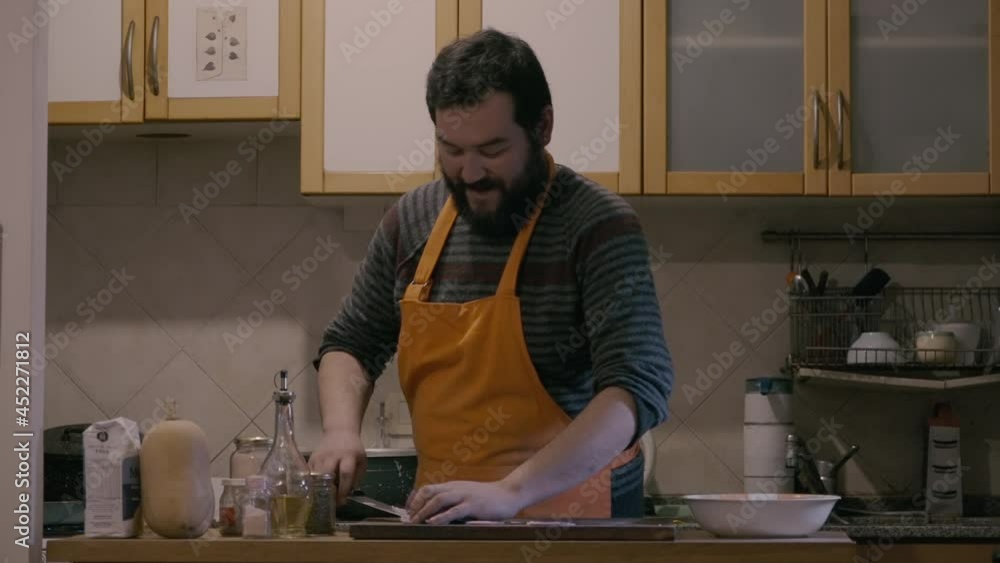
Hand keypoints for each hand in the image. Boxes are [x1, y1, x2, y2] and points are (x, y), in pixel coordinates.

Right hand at [307, 429, 365, 505]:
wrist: (340, 431)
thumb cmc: (353, 449)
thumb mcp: (361, 461)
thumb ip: (357, 477)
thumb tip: (347, 495)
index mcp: (349, 455)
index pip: (346, 473)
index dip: (344, 488)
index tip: (342, 501)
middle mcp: (333, 455)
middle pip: (328, 473)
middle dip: (329, 489)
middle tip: (330, 502)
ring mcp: (321, 456)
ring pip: (316, 474)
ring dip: (318, 488)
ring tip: (322, 499)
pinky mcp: (312, 458)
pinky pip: (309, 473)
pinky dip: (311, 483)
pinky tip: (315, 491)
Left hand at [406, 480, 525, 524]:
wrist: (509, 493)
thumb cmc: (488, 496)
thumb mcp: (467, 494)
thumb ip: (453, 500)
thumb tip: (437, 512)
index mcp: (453, 486)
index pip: (428, 489)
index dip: (416, 500)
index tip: (409, 511)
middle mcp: (456, 488)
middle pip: (429, 492)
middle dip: (416, 505)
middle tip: (408, 518)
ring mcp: (464, 496)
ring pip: (439, 500)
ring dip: (424, 511)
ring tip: (416, 521)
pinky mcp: (473, 505)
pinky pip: (454, 510)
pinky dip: (441, 517)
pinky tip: (433, 522)